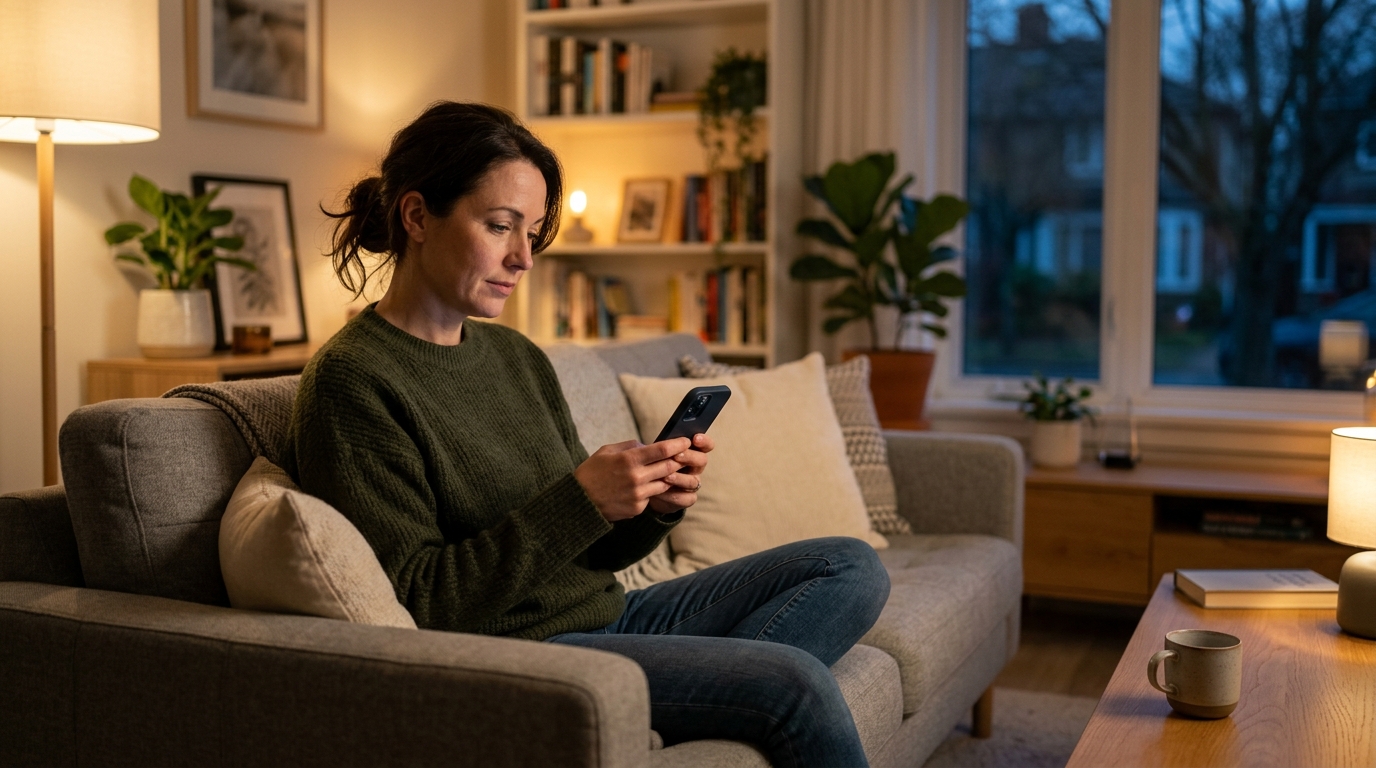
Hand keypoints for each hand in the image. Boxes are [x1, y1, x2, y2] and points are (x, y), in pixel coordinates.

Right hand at [574, 438, 691, 521]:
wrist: (579, 501)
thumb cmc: (592, 472)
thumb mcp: (607, 451)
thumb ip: (630, 446)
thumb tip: (648, 446)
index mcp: (629, 459)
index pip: (662, 450)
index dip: (678, 444)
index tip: (686, 441)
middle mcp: (636, 477)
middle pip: (669, 467)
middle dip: (679, 460)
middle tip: (684, 456)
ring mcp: (638, 494)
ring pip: (664, 483)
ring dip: (667, 477)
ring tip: (666, 471)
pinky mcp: (637, 508)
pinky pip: (652, 496)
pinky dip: (652, 490)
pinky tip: (645, 486)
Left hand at [647, 433, 712, 514]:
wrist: (647, 489)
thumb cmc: (652, 465)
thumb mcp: (654, 454)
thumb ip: (658, 448)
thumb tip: (653, 443)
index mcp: (691, 452)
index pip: (705, 445)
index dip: (704, 441)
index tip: (695, 438)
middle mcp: (695, 468)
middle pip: (702, 461)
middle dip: (690, 457)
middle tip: (677, 455)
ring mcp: (692, 484)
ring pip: (693, 481)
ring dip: (680, 478)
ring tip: (666, 476)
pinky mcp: (686, 499)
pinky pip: (685, 498)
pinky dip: (672, 495)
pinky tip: (660, 492)